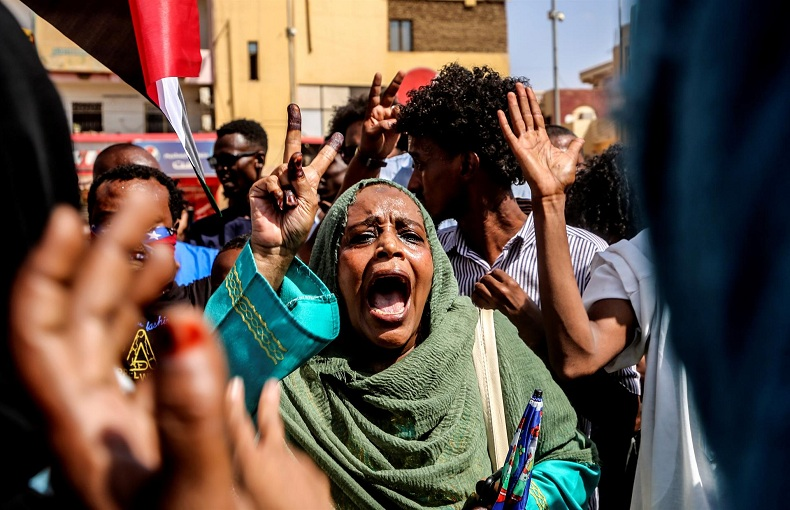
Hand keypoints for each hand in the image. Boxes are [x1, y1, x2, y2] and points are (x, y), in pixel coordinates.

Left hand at [8, 203, 234, 508]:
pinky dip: (157, 322)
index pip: (41, 338)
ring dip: (130, 281)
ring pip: (110, 336)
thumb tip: (182, 327)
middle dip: (106, 254)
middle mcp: (94, 421)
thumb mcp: (198, 492)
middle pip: (81, 320)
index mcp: (86, 433)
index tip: (68, 217)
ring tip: (159, 239)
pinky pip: (142, 361)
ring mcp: (122, 424)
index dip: (46, 273)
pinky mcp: (152, 431)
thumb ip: (191, 415)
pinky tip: (173, 303)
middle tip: (142, 203)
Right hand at [225, 378, 332, 509]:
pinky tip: (289, 487)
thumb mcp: (238, 501)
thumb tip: (225, 467)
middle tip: (272, 383)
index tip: (235, 384)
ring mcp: (299, 462)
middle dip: (269, 401)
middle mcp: (277, 456)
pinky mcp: (315, 474)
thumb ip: (231, 480)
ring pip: (283, 451)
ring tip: (272, 473)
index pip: (238, 426)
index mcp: (254, 461)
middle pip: (270, 422)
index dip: (233, 404)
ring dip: (276, 452)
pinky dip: (291, 473)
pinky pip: (298, 469)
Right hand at [249, 104, 341, 287]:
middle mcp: (290, 178)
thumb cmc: (297, 227)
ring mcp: (274, 182)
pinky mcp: (260, 188)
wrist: (280, 243)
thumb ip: (304, 180)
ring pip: (284, 170)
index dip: (329, 149)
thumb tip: (294, 160)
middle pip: (291, 148)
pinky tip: (281, 205)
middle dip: (293, 126)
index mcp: (307, 182)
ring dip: (291, 188)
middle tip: (293, 105)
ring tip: (290, 206)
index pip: (319, 161)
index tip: (339, 135)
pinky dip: (279, 192)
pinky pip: (272, 180)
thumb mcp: (309, 202)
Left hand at [357, 70, 404, 159]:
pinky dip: (407, 119)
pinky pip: (404, 119)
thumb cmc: (369, 144)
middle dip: (396, 83)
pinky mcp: (398, 125)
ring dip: (401, 112)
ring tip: (395, 125)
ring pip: (399, 108)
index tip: (378, 74)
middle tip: (402, 71)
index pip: (374, 96)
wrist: (374, 155)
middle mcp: (382, 112)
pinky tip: (405, 125)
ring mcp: (391, 118)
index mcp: (372, 112)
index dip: (376, 85)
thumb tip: (392, 122)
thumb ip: (381, 127)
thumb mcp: (371, 135)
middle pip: (390, 94)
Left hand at [472, 269, 544, 353]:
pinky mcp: (491, 306)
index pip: (495, 271)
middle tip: (486, 283)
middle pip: (485, 278)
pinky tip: (479, 297)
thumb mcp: (517, 286)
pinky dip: (476, 297)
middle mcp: (502, 289)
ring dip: (479, 287)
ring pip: (479, 286)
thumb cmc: (522, 301)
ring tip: (482, 289)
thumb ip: (505, 280)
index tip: (493, 277)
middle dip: (484, 279)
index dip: (493, 273)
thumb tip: (491, 274)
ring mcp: (496, 298)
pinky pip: (477, 298)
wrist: (525, 315)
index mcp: (511, 282)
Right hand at [497, 83, 583, 199]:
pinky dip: (504, 123)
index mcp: (542, 140)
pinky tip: (500, 112)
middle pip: (525, 115)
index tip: (529, 90)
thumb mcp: (571, 158)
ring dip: (514, 106)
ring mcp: (523, 145)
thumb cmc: (560, 178)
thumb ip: (574, 147)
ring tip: (510, 92)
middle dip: (522, 99)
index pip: (535, 117)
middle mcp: (531, 140)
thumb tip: (580, 139)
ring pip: (517, 121)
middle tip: (518, 84)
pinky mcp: (518, 150)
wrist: (553, 191)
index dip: (532, 103)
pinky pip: (509, 134)